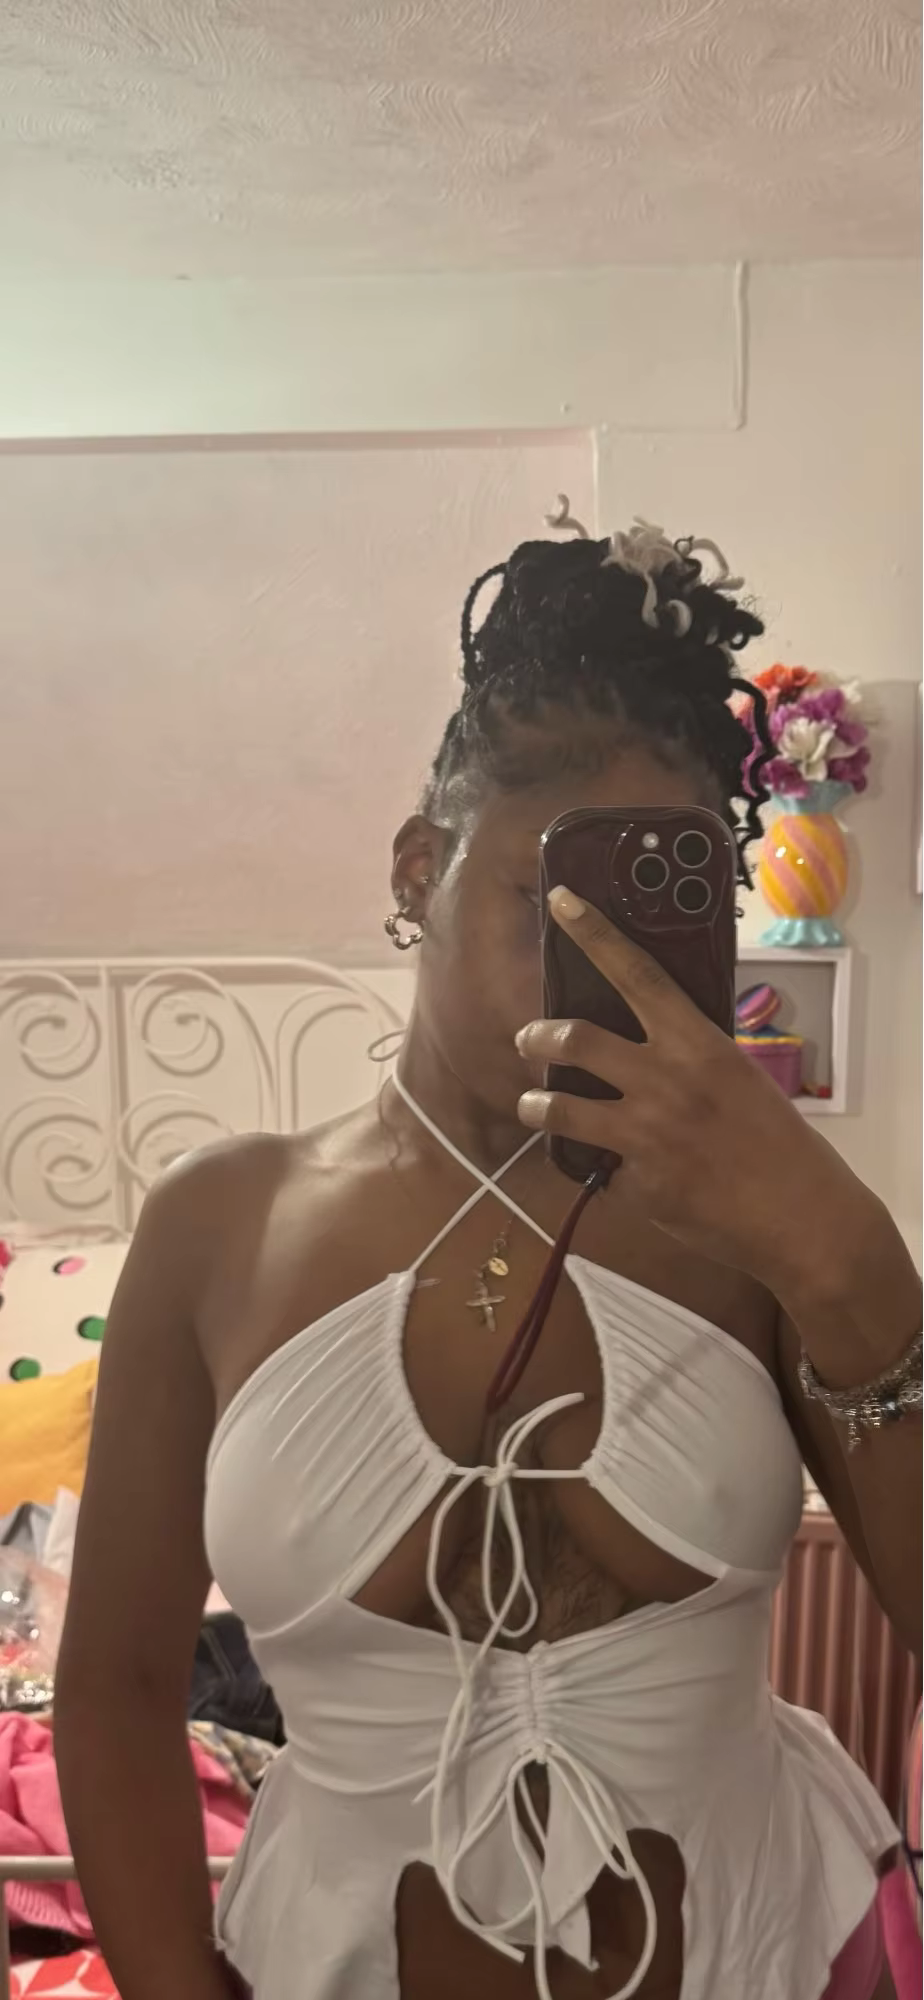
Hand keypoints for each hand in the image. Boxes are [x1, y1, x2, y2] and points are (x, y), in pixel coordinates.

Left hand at [515, 886, 865, 1294]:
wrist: (799, 1215)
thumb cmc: (776, 1142)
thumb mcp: (737, 1078)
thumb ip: (690, 1056)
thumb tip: (651, 1042)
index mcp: (699, 1044)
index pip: (638, 974)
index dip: (595, 934)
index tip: (561, 901)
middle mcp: (666, 1081)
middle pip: (576, 1038)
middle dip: (537, 1035)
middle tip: (527, 1038)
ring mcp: (646, 1134)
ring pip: (559, 1106)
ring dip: (535, 1103)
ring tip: (534, 1104)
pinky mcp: (635, 1184)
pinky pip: (592, 1167)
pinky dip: (593, 1165)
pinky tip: (605, 1169)